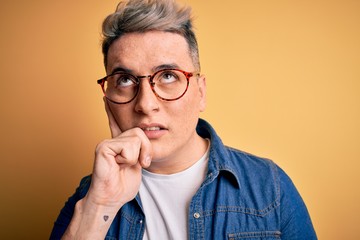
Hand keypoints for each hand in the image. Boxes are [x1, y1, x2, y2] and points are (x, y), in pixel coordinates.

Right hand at [62, 99, 151, 238]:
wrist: (112, 198)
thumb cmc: (123, 184)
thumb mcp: (138, 163)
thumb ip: (140, 149)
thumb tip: (145, 134)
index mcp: (119, 143)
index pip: (117, 123)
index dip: (112, 110)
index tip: (107, 99)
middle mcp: (112, 140)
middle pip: (140, 132)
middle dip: (146, 150)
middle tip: (140, 163)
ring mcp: (107, 142)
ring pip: (137, 140)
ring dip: (137, 158)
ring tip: (124, 166)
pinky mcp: (103, 147)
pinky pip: (128, 148)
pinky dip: (129, 160)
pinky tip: (118, 166)